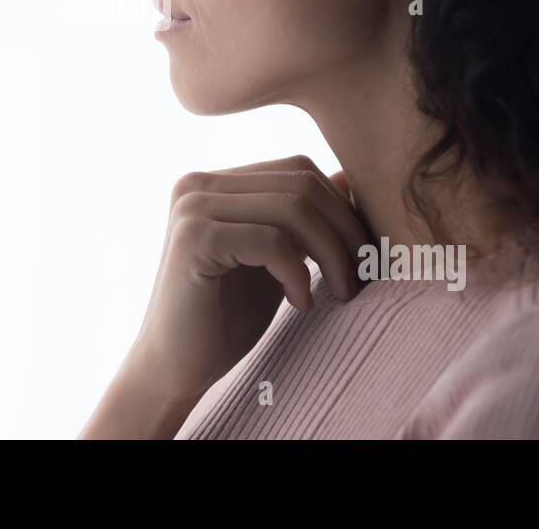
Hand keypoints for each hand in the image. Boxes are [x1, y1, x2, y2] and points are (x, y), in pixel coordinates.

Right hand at [126, 154, 366, 407]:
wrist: (174, 367)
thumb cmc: (226, 317)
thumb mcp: (275, 259)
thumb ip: (301, 220)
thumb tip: (349, 178)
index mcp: (215, 182)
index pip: (299, 170)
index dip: (341, 209)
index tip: (364, 257)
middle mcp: (198, 184)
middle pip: (300, 184)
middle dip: (344, 231)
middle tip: (362, 277)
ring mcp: (192, 208)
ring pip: (292, 209)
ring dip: (331, 253)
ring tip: (340, 292)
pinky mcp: (193, 239)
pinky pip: (271, 241)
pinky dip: (298, 273)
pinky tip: (300, 303)